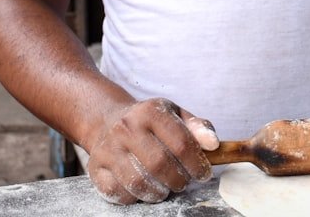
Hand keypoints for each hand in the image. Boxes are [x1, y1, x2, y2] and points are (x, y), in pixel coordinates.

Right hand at [85, 98, 218, 204]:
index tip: (204, 174)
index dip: (197, 163)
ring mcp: (108, 149)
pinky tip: (145, 190)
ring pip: (138, 182)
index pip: (181, 142)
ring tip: (166, 188)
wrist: (107, 120)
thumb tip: (214, 144)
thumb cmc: (150, 121)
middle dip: (178, 180)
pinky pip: (118, 193)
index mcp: (150, 111)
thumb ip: (197, 127)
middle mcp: (126, 128)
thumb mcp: (175, 114)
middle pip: (159, 164)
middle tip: (184, 183)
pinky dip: (136, 198)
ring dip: (159, 192)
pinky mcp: (95, 169)